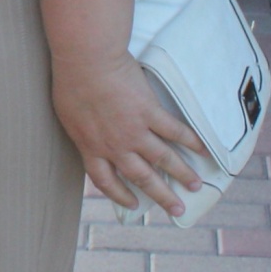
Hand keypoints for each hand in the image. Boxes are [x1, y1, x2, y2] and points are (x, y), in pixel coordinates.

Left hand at [52, 53, 208, 218]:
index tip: (133, 203)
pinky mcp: (150, 112)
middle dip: (162, 196)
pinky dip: (190, 141)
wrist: (86, 62)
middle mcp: (116, 146)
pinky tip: (202, 150)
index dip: (120, 194)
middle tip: (177, 209)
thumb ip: (81, 131)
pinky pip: (174, 131)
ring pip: (163, 159)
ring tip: (196, 185)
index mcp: (92, 147)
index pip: (106, 180)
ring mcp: (135, 130)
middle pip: (141, 178)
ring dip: (182, 174)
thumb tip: (86, 134)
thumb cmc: (70, 82)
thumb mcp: (68, 116)